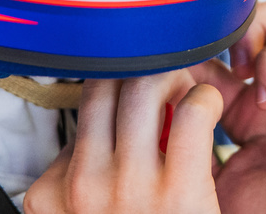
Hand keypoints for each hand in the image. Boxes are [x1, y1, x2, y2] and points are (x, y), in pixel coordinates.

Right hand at [24, 73, 223, 213]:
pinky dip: (204, 99)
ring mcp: (130, 187)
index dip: (113, 86)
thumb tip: (105, 119)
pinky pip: (191, 114)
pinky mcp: (179, 191)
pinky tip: (210, 109)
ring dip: (172, 77)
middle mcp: (85, 186)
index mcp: (54, 195)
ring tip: (187, 91)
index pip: (76, 109)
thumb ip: (85, 171)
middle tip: (165, 81)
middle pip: (105, 85)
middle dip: (139, 70)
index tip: (134, 88)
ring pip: (145, 87)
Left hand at [190, 0, 265, 213]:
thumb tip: (149, 115)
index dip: (190, 56)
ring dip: (251, 32)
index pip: (214, 57)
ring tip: (239, 71)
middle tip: (203, 63)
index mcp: (247, 111)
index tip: (169, 69)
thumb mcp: (216, 182)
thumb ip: (189, 146)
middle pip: (247, 23)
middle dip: (220, 34)